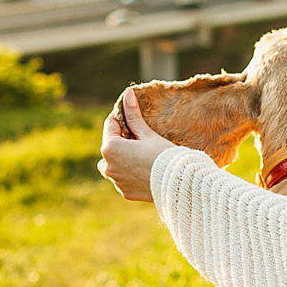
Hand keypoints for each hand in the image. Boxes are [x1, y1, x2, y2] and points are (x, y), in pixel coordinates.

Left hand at [99, 87, 174, 201]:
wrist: (179, 183)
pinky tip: (144, 168)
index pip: (110, 125)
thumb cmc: (163, 154)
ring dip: (122, 158)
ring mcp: (116, 181)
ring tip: (140, 154)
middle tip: (139, 135)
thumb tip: (127, 94)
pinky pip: (122, 179)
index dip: (121, 118)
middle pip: (110, 146)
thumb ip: (133, 115)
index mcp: (110, 148)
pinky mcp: (125, 192)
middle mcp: (108, 166)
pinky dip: (129, 173)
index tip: (131, 116)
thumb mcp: (147, 133)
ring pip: (113, 165)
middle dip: (121, 140)